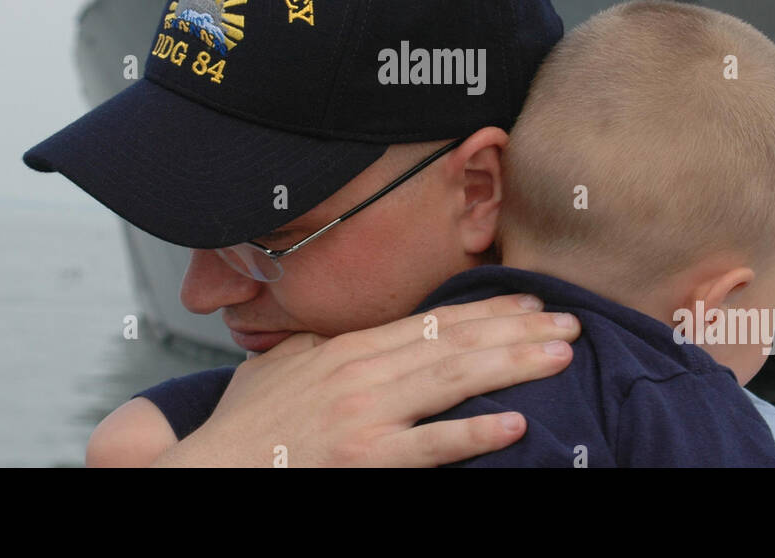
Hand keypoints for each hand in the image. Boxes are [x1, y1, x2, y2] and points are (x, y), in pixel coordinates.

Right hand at [150, 293, 579, 466]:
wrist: (205, 474)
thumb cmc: (241, 429)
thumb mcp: (278, 366)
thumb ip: (317, 344)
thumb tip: (342, 333)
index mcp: (346, 349)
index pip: (432, 321)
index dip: (486, 310)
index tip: (529, 301)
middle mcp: (361, 373)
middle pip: (456, 343)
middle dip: (518, 331)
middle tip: (569, 321)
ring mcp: (364, 416)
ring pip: (453, 380)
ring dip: (513, 365)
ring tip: (560, 356)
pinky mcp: (363, 459)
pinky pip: (430, 446)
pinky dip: (473, 434)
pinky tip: (514, 424)